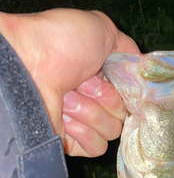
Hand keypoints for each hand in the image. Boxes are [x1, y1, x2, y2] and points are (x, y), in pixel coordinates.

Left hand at [0, 9, 138, 156]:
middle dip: (105, 99)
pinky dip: (84, 133)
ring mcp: (83, 124)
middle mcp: (94, 102)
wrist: (28, 66)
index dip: (124, 90)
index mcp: (102, 78)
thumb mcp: (102, 30)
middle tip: (81, 84)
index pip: (130, 97)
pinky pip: (97, 148)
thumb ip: (127, 49)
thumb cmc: (62, 43)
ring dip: (91, 113)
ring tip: (67, 98)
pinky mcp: (72, 144)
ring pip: (112, 132)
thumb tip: (140, 68)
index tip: (112, 78)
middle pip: (123, 116)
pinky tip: (66, 118)